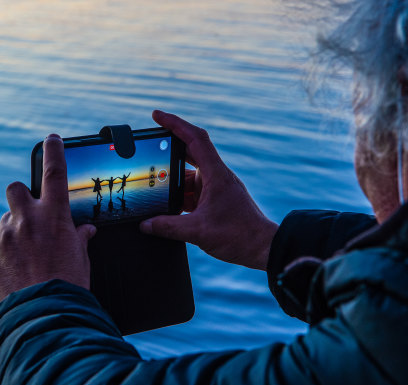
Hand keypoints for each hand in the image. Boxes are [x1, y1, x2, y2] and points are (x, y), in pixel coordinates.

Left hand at [0, 134, 96, 300]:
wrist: (44, 313)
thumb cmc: (69, 284)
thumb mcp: (82, 257)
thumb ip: (80, 238)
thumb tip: (85, 231)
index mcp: (54, 215)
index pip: (54, 172)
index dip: (53, 151)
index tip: (51, 139)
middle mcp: (27, 219)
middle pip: (15, 188)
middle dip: (23, 194)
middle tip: (32, 210)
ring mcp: (8, 236)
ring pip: (8, 219)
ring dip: (18, 226)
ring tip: (31, 250)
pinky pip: (3, 243)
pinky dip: (12, 249)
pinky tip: (24, 267)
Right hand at [140, 110, 277, 270]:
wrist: (261, 248)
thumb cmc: (239, 235)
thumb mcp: (198, 231)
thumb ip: (168, 227)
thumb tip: (145, 225)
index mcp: (216, 174)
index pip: (194, 138)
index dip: (175, 123)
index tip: (157, 115)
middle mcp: (217, 176)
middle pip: (190, 152)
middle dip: (168, 151)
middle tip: (148, 153)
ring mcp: (217, 187)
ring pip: (189, 175)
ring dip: (173, 181)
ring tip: (155, 188)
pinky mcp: (216, 199)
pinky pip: (193, 190)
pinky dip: (180, 194)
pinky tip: (168, 205)